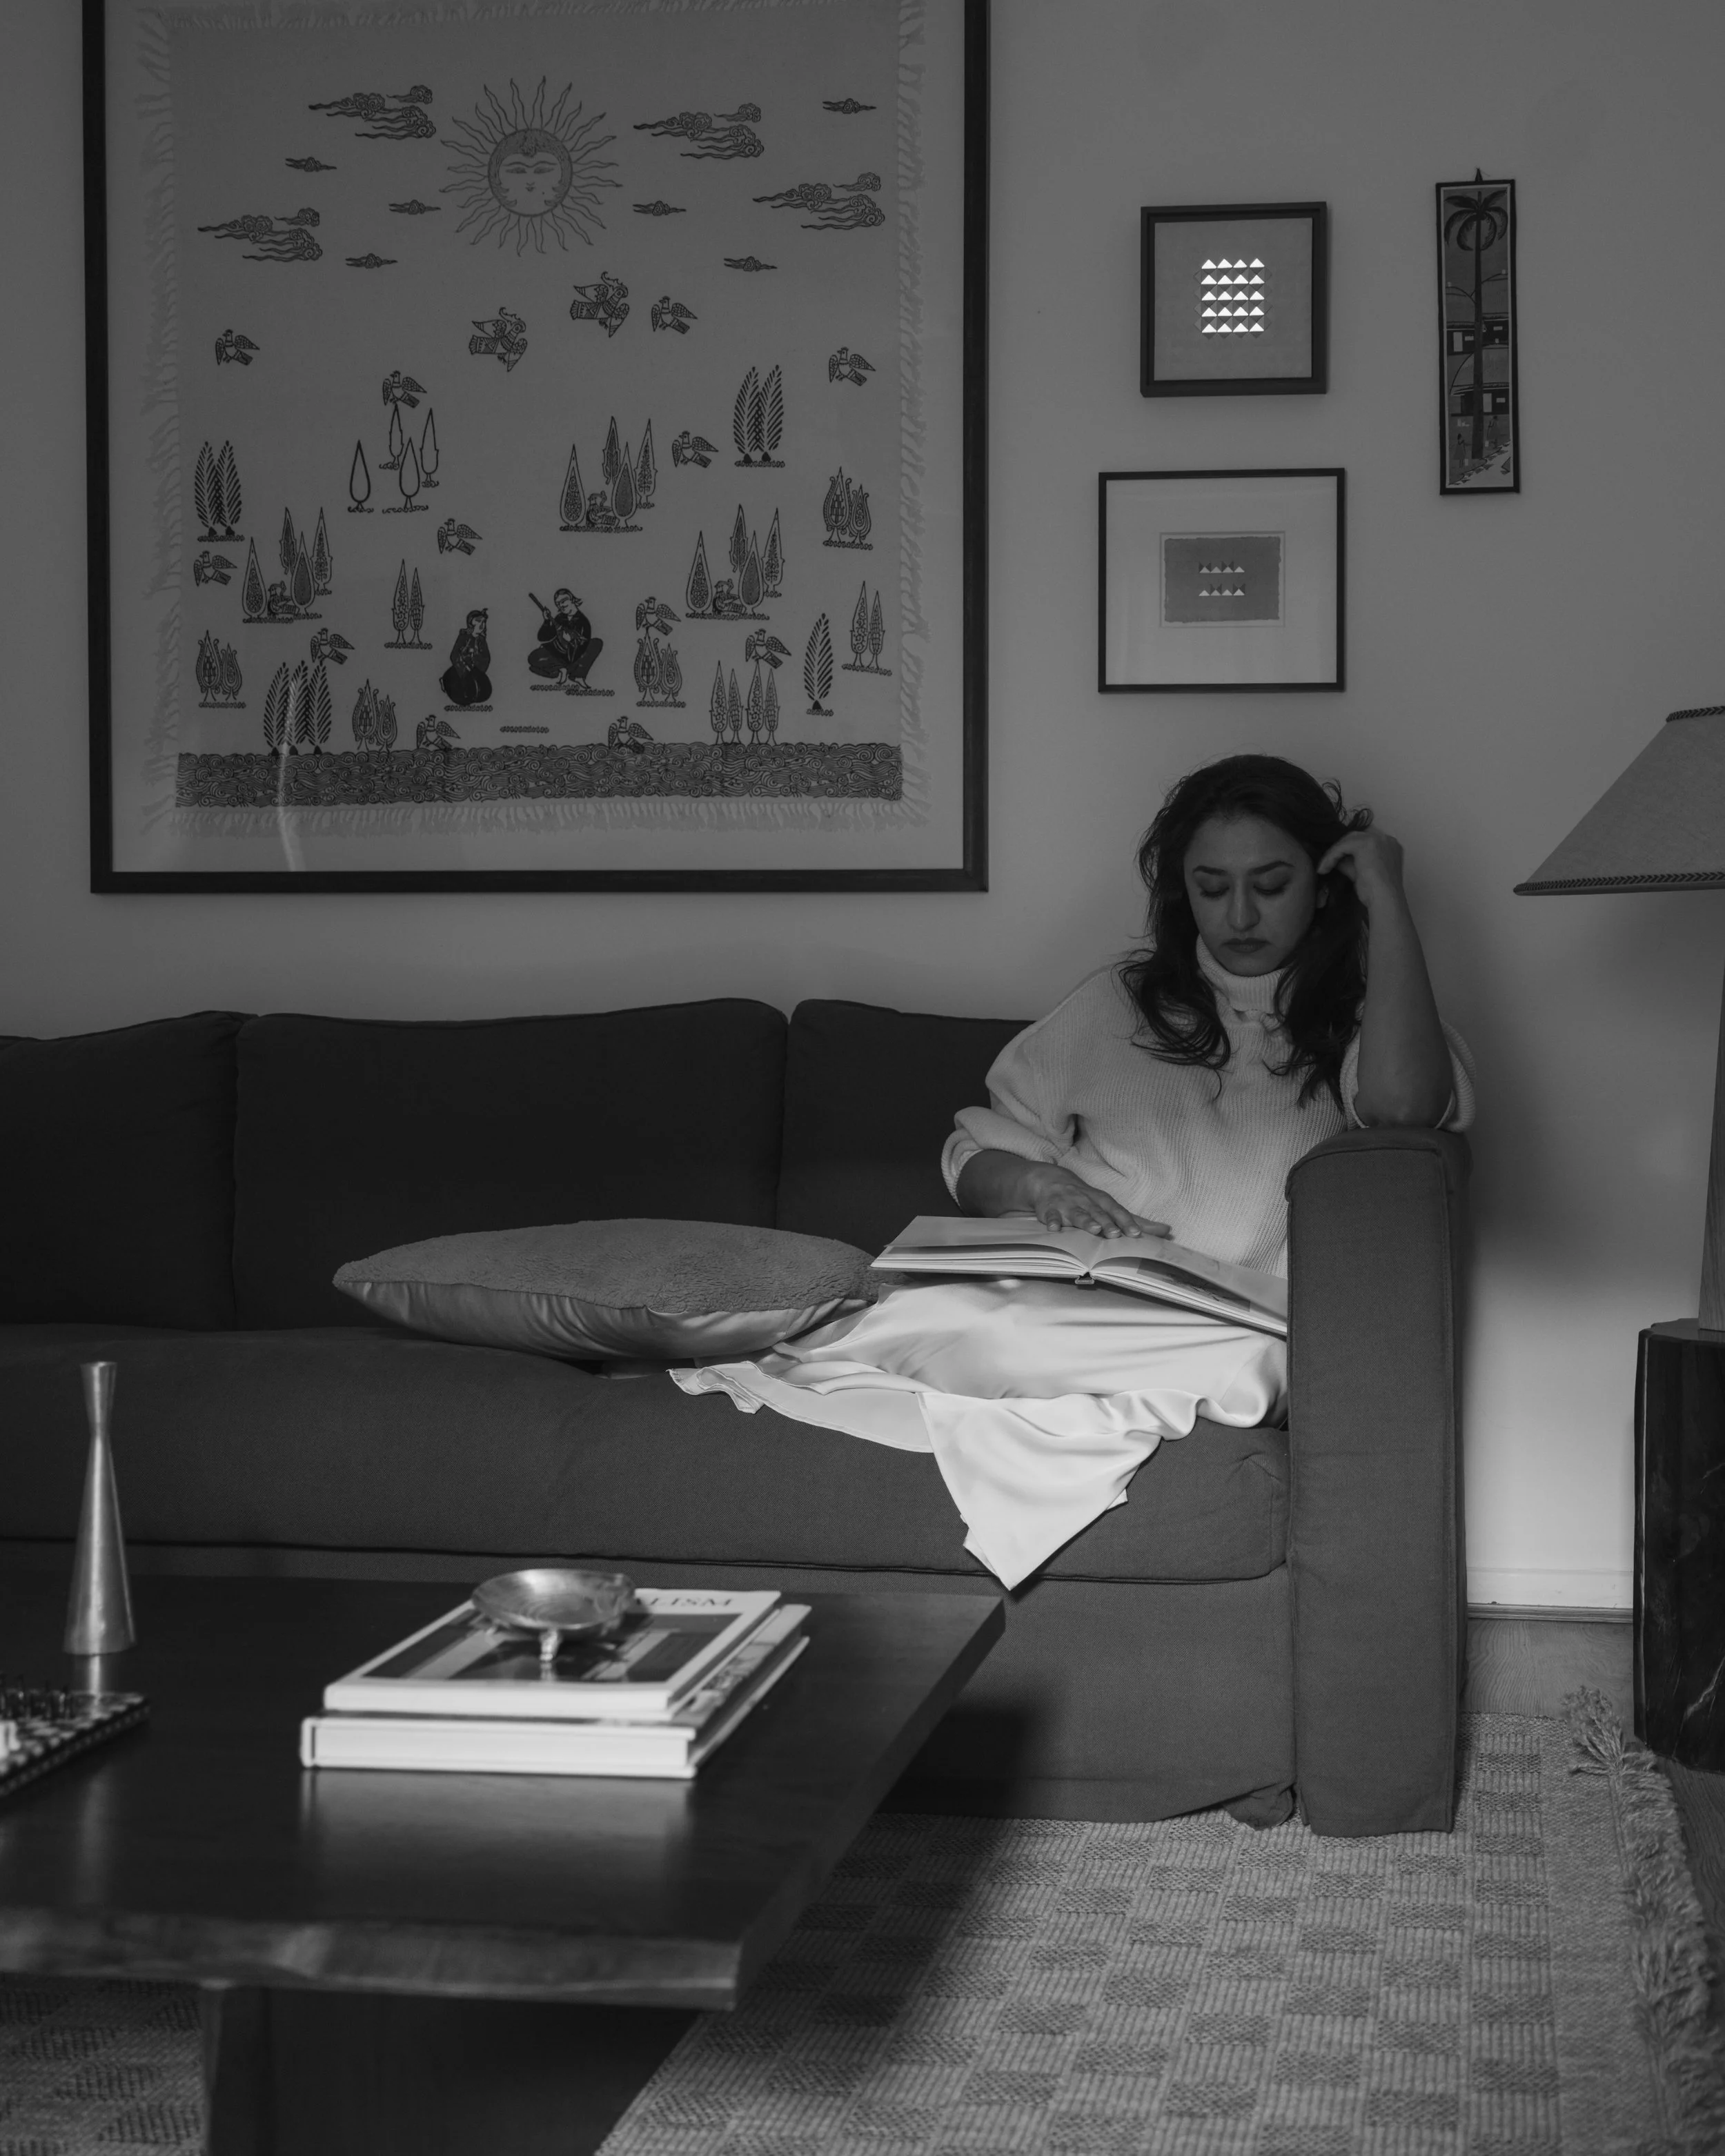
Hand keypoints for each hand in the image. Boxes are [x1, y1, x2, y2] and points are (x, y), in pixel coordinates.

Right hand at [1022, 1165, 1169, 1239]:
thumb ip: (1136, 1220)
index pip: (1117, 1211)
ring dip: (1085, 1221)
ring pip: (1078, 1214)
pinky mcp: (1049, 1209)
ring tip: (1093, 1230)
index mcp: (1102, 1201)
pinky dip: (1052, 1221)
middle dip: (1107, 1223)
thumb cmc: (1087, 1199)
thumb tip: (1167, 1231)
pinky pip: (1050, 1215)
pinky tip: (1054, 1229)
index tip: (1136, 1234)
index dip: (1127, 1222)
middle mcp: (1087, 1201)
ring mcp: (1067, 1205)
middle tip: (1116, 1235)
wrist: (1051, 1181)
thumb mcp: (1110, 1206)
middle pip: (1099, 1213)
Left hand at [1317, 826, 1408, 915]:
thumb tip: (1336, 859)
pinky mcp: (1367, 843)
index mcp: (1389, 846)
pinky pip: (1343, 846)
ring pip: (1348, 839)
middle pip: (1356, 837)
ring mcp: (1378, 839)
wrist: (1385, 901)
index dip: (1348, 848)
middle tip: (1327, 862)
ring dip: (1334, 853)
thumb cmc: (1376, 893)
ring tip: (1324, 867)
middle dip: (1340, 848)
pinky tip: (1324, 868)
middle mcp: (1386, 839)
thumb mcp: (1361, 873)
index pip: (1364, 840)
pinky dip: (1332, 856)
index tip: (1335, 860)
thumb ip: (1350, 862)